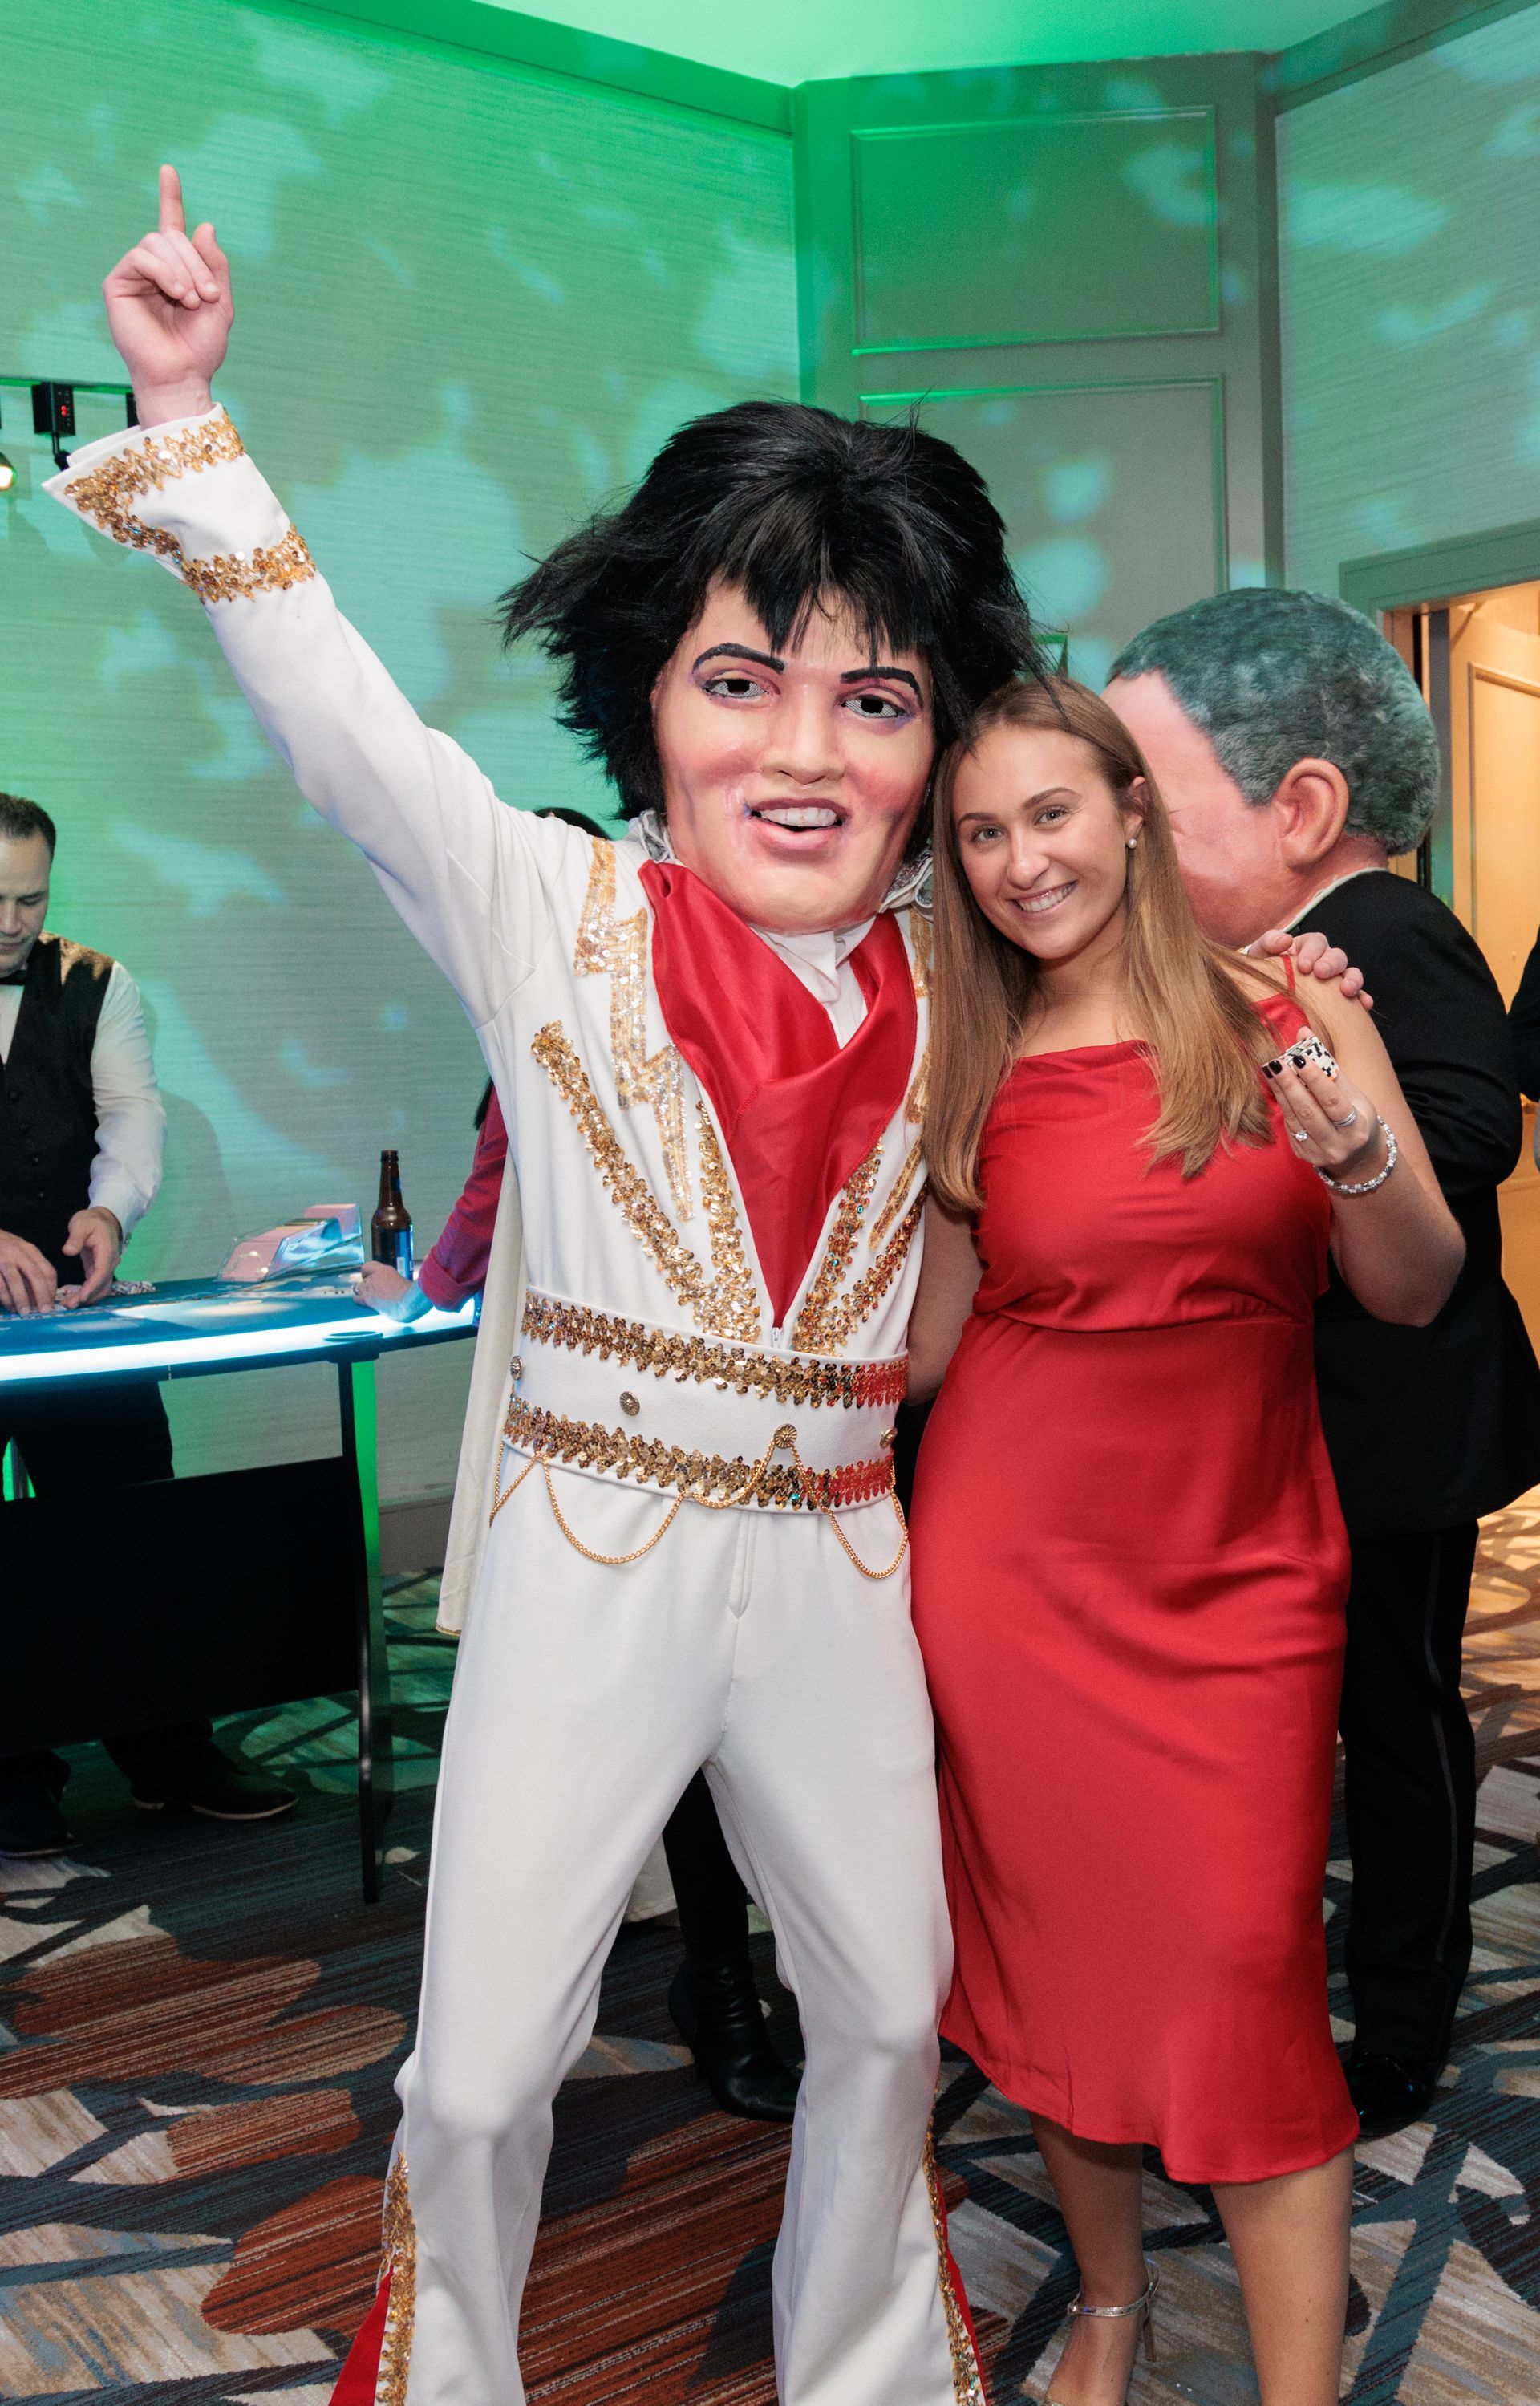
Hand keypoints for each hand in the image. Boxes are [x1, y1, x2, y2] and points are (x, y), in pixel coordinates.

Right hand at [0, 1230, 56, 1314]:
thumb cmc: (1, 1247)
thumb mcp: (19, 1251)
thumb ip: (30, 1268)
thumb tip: (40, 1296)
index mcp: (29, 1249)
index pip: (47, 1270)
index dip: (51, 1289)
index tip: (51, 1303)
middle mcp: (17, 1252)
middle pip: (35, 1275)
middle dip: (41, 1295)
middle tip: (44, 1310)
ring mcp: (2, 1258)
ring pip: (15, 1280)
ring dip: (21, 1298)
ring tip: (24, 1312)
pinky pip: (0, 1285)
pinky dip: (5, 1297)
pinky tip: (9, 1305)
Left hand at [61, 1208, 122, 1303]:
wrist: (103, 1219)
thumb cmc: (91, 1221)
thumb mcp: (81, 1224)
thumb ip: (75, 1237)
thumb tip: (67, 1251)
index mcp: (106, 1251)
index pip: (102, 1273)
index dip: (92, 1287)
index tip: (81, 1297)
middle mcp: (110, 1262)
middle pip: (102, 1285)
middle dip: (87, 1297)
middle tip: (69, 1305)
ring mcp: (106, 1267)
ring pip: (101, 1288)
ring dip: (88, 1298)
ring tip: (70, 1304)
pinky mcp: (99, 1269)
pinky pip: (96, 1285)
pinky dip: (87, 1293)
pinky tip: (75, 1298)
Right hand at [103, 165, 231, 426]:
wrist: (182, 376)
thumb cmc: (200, 348)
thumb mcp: (221, 303)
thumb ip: (215, 265)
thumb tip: (203, 224)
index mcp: (177, 269)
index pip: (170, 225)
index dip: (169, 197)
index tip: (168, 169)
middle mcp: (153, 268)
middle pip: (171, 237)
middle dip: (196, 263)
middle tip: (209, 297)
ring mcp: (134, 274)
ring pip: (156, 244)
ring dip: (182, 270)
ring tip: (193, 302)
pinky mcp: (117, 284)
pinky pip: (140, 257)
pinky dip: (163, 272)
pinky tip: (177, 294)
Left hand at [358, 1259, 429, 1320]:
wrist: (410, 1302)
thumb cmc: (412, 1295)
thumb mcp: (407, 1282)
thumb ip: (401, 1280)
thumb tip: (421, 1264)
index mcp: (385, 1270)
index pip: (368, 1267)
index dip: (368, 1273)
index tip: (370, 1277)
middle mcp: (375, 1276)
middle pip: (364, 1279)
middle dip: (368, 1285)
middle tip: (375, 1292)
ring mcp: (370, 1287)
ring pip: (358, 1288)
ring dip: (363, 1293)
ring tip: (371, 1298)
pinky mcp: (367, 1299)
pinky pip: (356, 1298)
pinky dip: (359, 1301)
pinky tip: (365, 1303)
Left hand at [1253, 927, 1372, 1010]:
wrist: (1262, 992)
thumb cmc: (1264, 969)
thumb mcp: (1261, 953)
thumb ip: (1270, 942)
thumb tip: (1286, 940)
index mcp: (1308, 947)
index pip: (1317, 942)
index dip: (1312, 952)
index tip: (1303, 966)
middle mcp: (1325, 960)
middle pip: (1337, 956)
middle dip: (1331, 964)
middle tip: (1321, 974)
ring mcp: (1335, 979)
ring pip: (1351, 974)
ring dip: (1352, 980)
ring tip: (1347, 990)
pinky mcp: (1340, 998)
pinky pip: (1357, 996)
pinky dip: (1362, 999)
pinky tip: (1364, 1005)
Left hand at [1263, 1049, 1385, 1183]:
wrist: (1358, 1155)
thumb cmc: (1357, 1116)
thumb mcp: (1353, 1094)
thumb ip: (1328, 1065)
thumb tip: (1304, 1033)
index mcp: (1356, 1129)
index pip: (1333, 1101)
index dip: (1315, 1079)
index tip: (1299, 1058)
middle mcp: (1338, 1146)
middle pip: (1309, 1112)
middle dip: (1290, 1085)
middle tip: (1276, 1062)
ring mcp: (1319, 1154)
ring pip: (1294, 1120)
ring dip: (1281, 1093)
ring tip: (1271, 1070)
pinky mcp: (1304, 1156)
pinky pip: (1289, 1128)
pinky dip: (1283, 1106)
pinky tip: (1277, 1087)